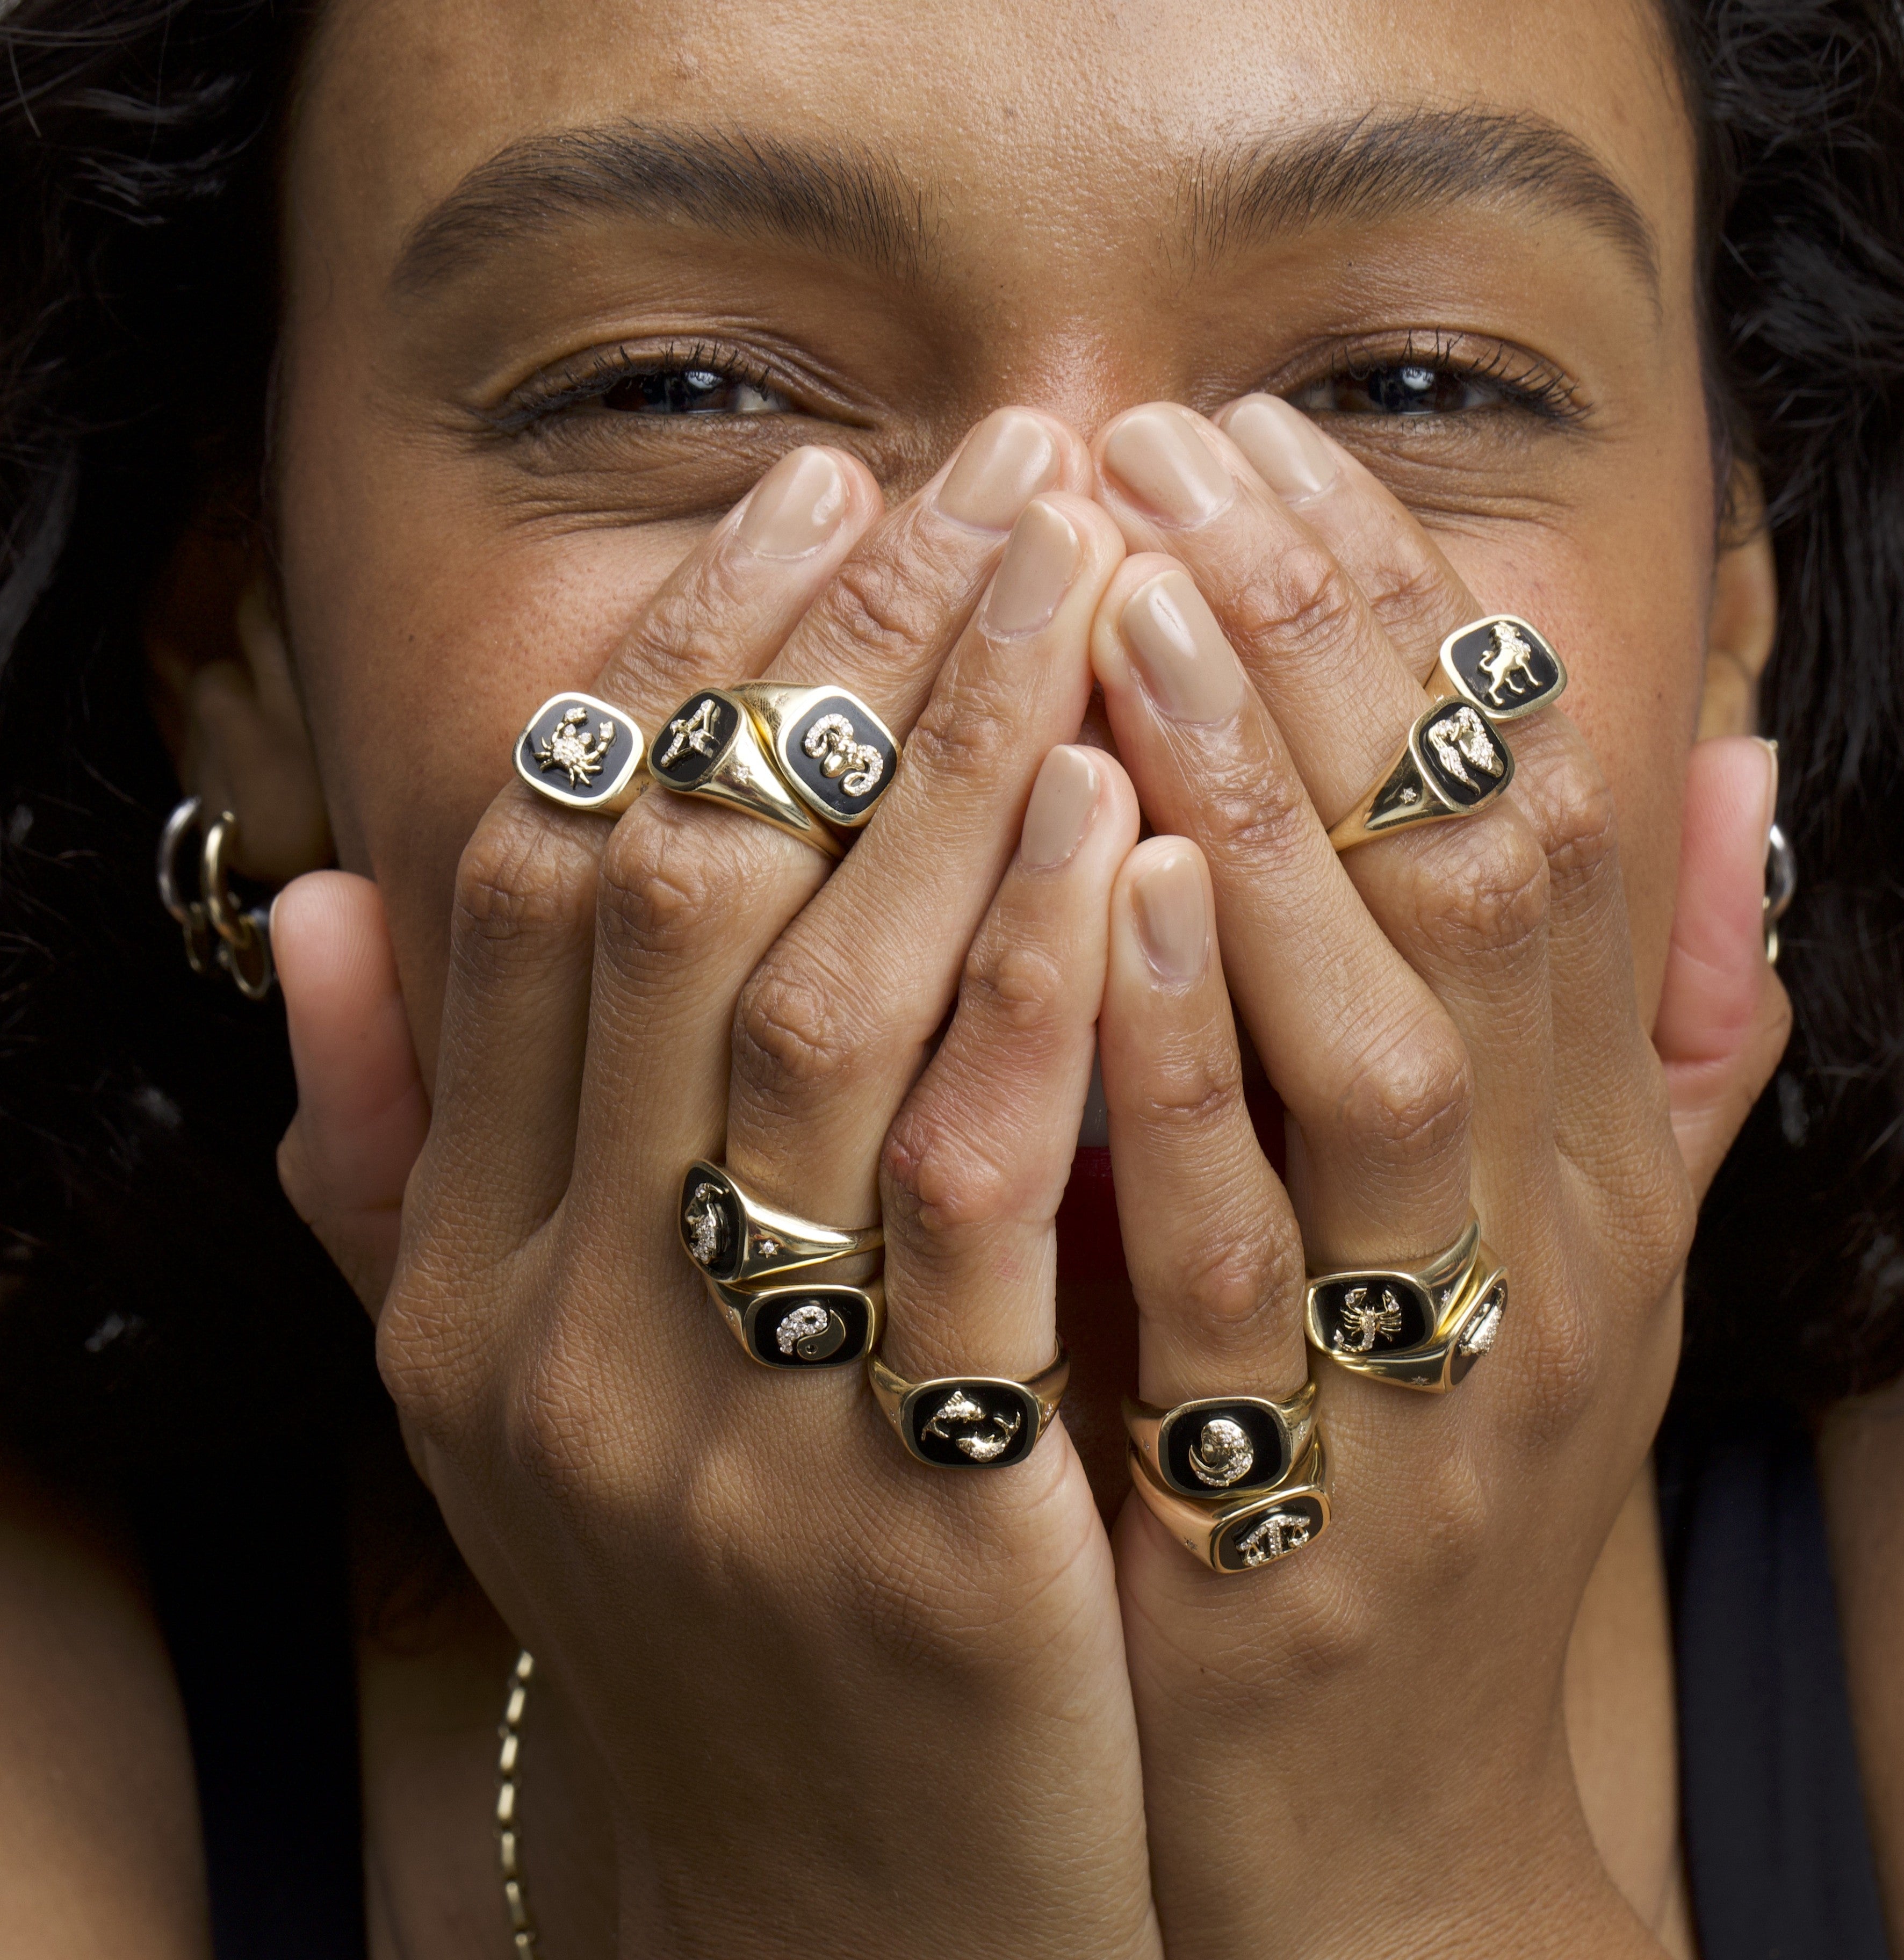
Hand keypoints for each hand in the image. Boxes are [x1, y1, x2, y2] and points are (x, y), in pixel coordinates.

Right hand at [276, 416, 1165, 1957]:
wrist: (837, 1912)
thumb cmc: (721, 1596)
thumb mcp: (521, 1389)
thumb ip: (415, 1153)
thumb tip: (319, 903)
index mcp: (463, 1270)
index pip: (538, 880)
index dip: (676, 658)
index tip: (818, 496)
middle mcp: (551, 1321)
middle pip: (682, 893)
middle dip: (839, 656)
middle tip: (988, 470)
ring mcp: (721, 1424)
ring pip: (820, 1010)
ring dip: (949, 766)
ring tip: (1072, 572)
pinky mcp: (909, 1521)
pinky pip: (970, 1200)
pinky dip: (1043, 992)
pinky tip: (1129, 823)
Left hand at [1074, 399, 1785, 1956]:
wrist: (1376, 1838)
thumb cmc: (1428, 1498)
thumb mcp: (1576, 1259)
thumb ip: (1643, 1037)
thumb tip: (1729, 778)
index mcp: (1585, 1162)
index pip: (1524, 815)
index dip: (1392, 613)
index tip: (1249, 449)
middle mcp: (1540, 1243)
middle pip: (1459, 880)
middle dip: (1316, 648)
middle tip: (1158, 453)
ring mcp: (1432, 1379)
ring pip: (1370, 1040)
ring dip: (1254, 807)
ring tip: (1134, 607)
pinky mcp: (1294, 1515)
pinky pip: (1240, 1254)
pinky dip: (1184, 1063)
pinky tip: (1104, 890)